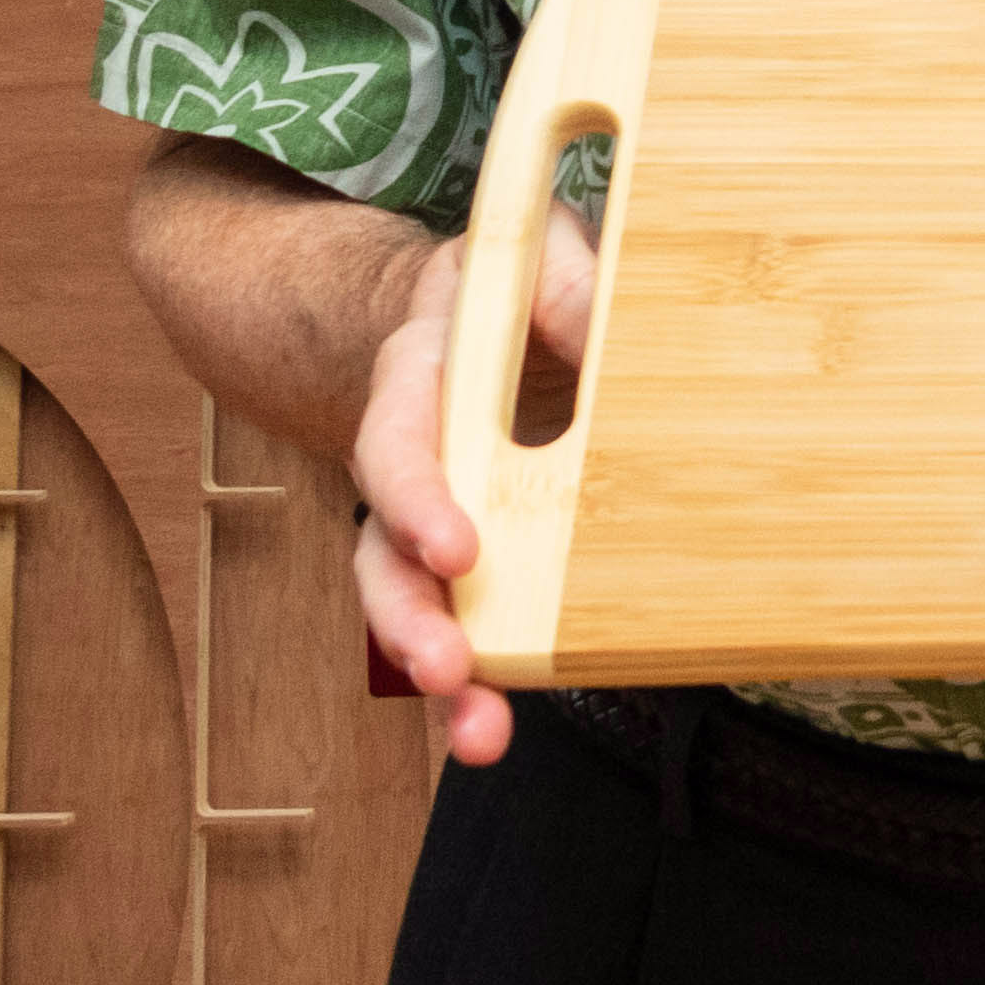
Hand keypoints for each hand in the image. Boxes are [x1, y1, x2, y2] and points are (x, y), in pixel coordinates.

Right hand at [352, 204, 596, 767]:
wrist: (476, 313)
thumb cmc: (512, 282)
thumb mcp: (536, 249)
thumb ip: (561, 278)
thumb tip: (598, 324)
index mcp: (417, 383)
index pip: (398, 445)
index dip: (418, 499)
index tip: (457, 550)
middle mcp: (415, 466)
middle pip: (386, 556)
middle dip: (411, 619)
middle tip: (449, 670)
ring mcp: (440, 521)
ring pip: (418, 609)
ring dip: (446, 679)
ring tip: (482, 735)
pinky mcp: (482, 559)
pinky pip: (474, 620)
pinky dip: (489, 677)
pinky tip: (507, 722)